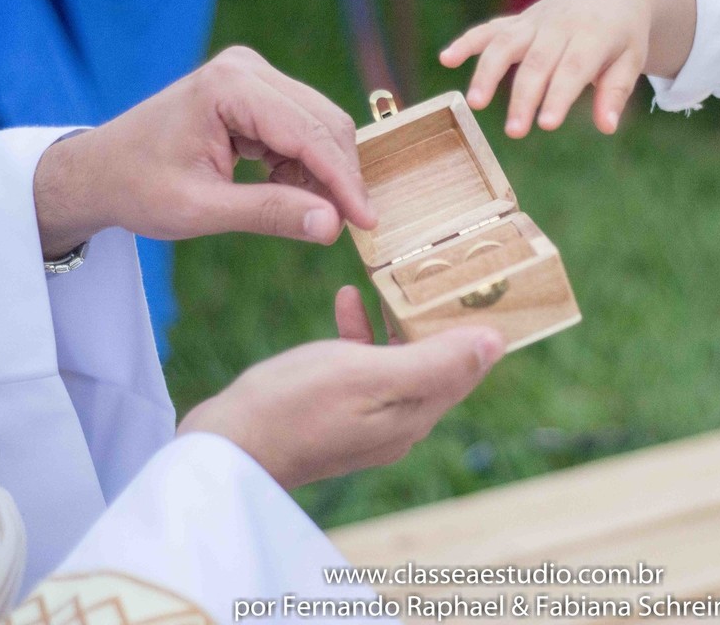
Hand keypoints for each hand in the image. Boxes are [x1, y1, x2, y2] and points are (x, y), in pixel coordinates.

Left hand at [33, 46, 377, 258]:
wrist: (99, 170)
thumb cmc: (138, 188)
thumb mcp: (202, 210)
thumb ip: (270, 214)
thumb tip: (334, 226)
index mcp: (229, 86)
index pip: (309, 133)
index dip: (344, 181)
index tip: (369, 222)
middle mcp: (247, 68)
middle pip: (324, 122)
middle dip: (340, 177)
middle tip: (346, 227)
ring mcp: (252, 75)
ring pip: (320, 126)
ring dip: (324, 173)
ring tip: (307, 213)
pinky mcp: (256, 90)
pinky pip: (302, 128)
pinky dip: (306, 165)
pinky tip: (288, 192)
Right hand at [176, 286, 505, 488]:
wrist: (225, 447)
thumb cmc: (295, 406)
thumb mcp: (372, 373)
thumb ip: (435, 361)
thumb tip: (495, 344)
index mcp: (415, 415)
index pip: (466, 369)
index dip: (477, 329)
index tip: (482, 286)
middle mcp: (399, 424)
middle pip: (436, 364)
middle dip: (436, 319)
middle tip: (436, 272)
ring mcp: (367, 421)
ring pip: (398, 361)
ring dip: (394, 320)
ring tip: (387, 281)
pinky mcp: (336, 413)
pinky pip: (363, 367)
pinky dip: (360, 334)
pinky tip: (346, 302)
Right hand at [439, 0, 695, 137]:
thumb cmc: (623, 35)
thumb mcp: (631, 60)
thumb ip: (616, 92)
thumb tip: (606, 127)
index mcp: (594, 34)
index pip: (573, 67)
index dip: (559, 94)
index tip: (546, 124)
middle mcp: (560, 25)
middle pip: (537, 61)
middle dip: (524, 96)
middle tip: (514, 131)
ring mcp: (536, 20)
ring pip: (506, 43)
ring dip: (488, 72)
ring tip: (475, 103)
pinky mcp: (519, 20)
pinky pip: (489, 29)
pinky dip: (467, 41)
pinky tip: (446, 58)